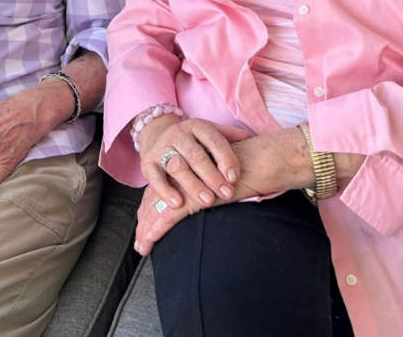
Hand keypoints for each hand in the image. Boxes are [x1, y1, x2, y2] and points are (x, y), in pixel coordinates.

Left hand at [134, 166, 263, 255]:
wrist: (263, 158)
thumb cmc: (250, 166)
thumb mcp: (227, 174)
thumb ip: (214, 180)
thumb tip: (210, 196)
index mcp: (189, 165)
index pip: (166, 185)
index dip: (154, 203)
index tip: (144, 221)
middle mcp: (184, 169)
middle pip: (158, 196)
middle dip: (146, 217)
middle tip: (139, 238)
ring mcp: (188, 181)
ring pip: (161, 206)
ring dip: (149, 225)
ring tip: (142, 244)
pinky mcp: (196, 194)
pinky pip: (172, 213)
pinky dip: (159, 227)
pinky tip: (149, 238)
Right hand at [138, 116, 251, 209]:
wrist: (158, 136)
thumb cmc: (193, 141)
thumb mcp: (210, 133)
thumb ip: (228, 135)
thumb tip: (249, 137)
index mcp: (196, 126)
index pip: (214, 139)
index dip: (225, 158)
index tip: (234, 177)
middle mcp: (177, 134)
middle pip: (196, 155)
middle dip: (212, 176)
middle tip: (226, 194)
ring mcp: (161, 148)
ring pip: (177, 167)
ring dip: (193, 185)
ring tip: (207, 201)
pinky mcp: (147, 163)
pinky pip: (155, 178)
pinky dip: (165, 191)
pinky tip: (178, 203)